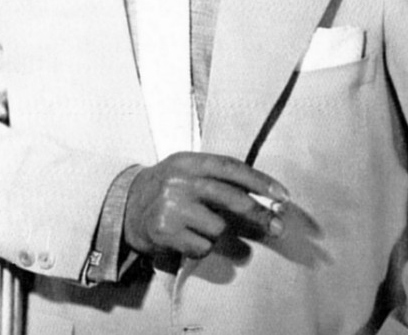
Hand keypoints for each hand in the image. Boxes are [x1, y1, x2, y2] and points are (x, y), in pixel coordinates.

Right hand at [123, 152, 288, 259]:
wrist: (126, 207)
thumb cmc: (167, 188)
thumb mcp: (187, 170)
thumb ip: (218, 178)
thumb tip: (264, 198)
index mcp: (189, 161)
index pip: (231, 167)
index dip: (259, 181)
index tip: (282, 195)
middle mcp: (180, 181)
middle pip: (230, 198)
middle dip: (258, 214)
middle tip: (278, 226)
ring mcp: (171, 206)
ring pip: (218, 227)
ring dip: (216, 233)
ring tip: (199, 226)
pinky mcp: (164, 231)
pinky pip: (201, 246)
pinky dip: (200, 247)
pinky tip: (187, 238)